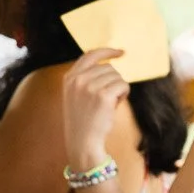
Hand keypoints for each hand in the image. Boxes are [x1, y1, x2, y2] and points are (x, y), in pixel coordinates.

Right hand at [62, 49, 129, 168]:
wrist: (83, 141)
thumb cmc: (84, 121)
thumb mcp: (76, 95)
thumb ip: (86, 79)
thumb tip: (110, 65)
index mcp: (70, 78)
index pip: (90, 55)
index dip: (107, 51)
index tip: (120, 52)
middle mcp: (78, 79)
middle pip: (108, 67)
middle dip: (113, 80)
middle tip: (108, 98)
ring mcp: (90, 86)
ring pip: (117, 76)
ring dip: (118, 89)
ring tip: (108, 104)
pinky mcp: (103, 95)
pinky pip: (123, 85)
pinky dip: (124, 94)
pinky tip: (115, 105)